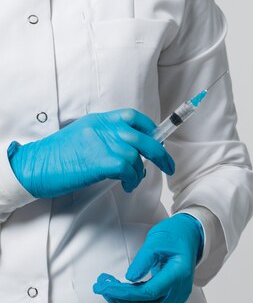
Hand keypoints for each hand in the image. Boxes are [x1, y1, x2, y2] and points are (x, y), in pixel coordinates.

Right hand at [8, 108, 174, 197]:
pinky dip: (132, 180)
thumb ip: (105, 136)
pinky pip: (129, 170)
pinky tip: (126, 185)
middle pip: (145, 137)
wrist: (34, 167)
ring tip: (132, 181)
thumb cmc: (56, 157)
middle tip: (169, 166)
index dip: (150, 128)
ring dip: (140, 172)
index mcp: (99, 120)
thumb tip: (129, 148)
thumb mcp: (82, 136)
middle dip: (162, 154)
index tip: (157, 139)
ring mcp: (103, 143)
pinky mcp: (101, 161)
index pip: (133, 116)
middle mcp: (104, 128)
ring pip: (138, 156)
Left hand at [92, 213, 202, 302]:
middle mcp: (181, 290)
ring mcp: (179, 298)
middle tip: (106, 289)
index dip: (125, 293)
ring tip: (113, 297)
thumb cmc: (174, 235)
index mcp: (179, 273)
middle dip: (123, 302)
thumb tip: (129, 278)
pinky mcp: (174, 301)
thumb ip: (143, 260)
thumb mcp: (157, 240)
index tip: (106, 287)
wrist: (189, 236)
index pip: (150, 292)